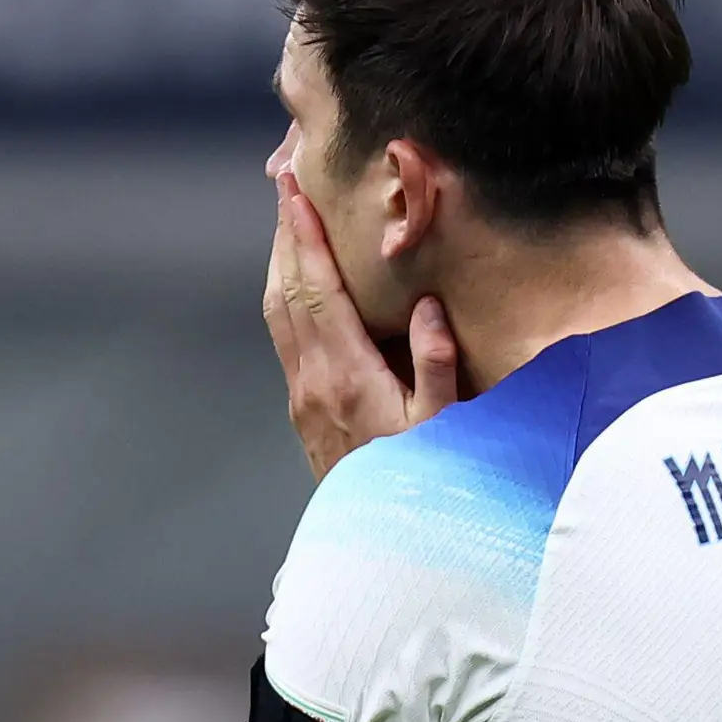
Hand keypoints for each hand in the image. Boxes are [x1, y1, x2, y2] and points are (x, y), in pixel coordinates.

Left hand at [263, 164, 458, 480]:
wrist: (379, 542)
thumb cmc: (421, 483)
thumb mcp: (444, 429)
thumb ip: (437, 367)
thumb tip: (429, 308)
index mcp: (345, 376)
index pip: (315, 290)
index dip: (302, 236)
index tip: (293, 190)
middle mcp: (312, 380)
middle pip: (285, 290)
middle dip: (284, 232)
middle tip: (284, 180)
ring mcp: (301, 394)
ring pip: (277, 311)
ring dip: (280, 259)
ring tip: (288, 215)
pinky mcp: (302, 407)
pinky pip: (284, 334)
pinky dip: (286, 293)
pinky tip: (298, 279)